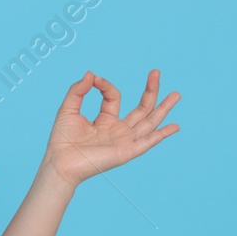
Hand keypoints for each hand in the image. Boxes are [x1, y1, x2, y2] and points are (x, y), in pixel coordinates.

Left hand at [45, 69, 179, 187]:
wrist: (60, 163)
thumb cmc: (62, 140)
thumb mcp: (68, 109)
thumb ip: (78, 90)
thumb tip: (92, 74)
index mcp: (104, 120)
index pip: (114, 97)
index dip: (106, 85)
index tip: (95, 80)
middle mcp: (118, 130)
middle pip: (141, 109)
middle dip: (150, 91)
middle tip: (156, 72)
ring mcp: (124, 141)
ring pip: (149, 122)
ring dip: (163, 109)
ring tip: (176, 94)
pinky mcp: (126, 151)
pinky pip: (147, 142)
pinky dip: (161, 135)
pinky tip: (174, 126)